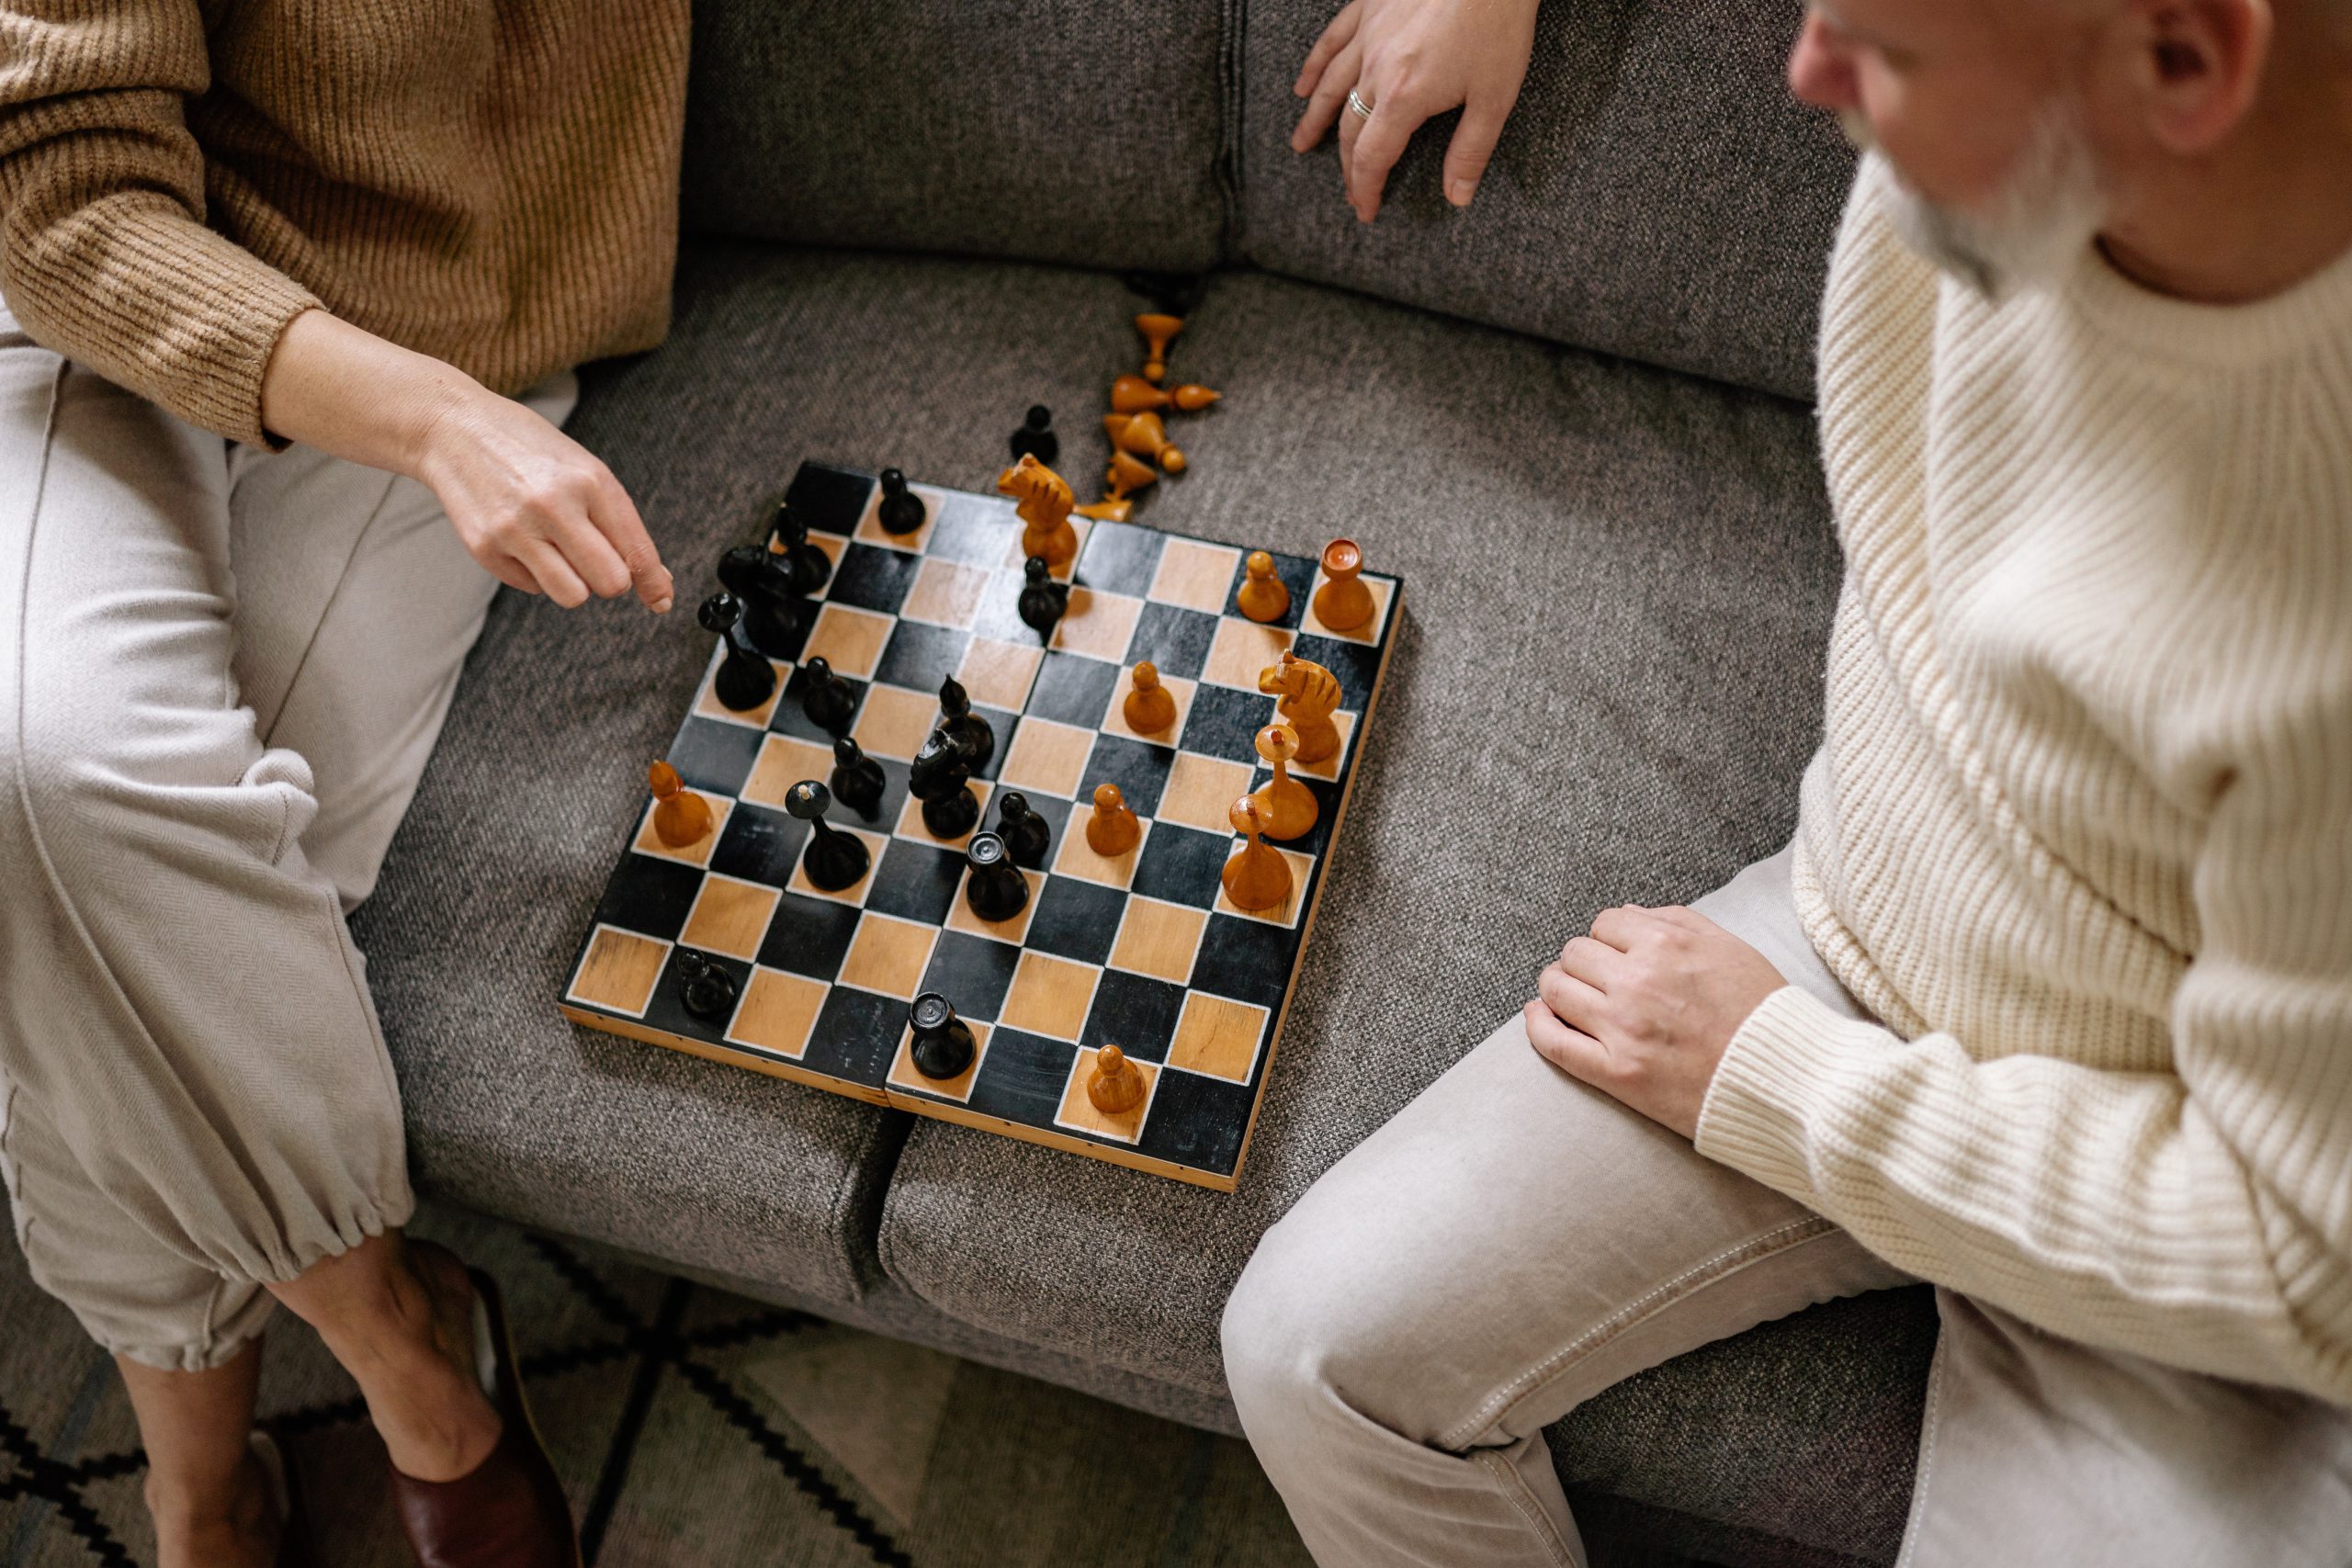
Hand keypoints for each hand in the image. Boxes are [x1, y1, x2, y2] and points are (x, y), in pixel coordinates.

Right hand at [258, 308, 672, 611]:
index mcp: (589, 480)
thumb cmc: (529, 449)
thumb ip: (621, 524)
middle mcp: (554, 505)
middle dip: (610, 580)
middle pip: (610, 583)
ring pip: (573, 596)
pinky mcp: (484, 546)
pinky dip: (535, 573)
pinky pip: (533, 588)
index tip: (659, 599)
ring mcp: (516, 528)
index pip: (636, 552)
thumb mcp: (585, 469)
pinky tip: (523, 539)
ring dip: (574, 583)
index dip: (653, 583)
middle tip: (595, 559)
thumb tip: (657, 586)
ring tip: (559, 552)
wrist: (454, 429)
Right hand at [1290, 0, 1541, 222]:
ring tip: (1302, 144)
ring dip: (1315, 121)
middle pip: (1349, 128)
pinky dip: (1314, 67)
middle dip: (1347, 166)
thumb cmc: (1497, 25)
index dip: (1366, 189)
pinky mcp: (1369, 8)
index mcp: (1404, 98)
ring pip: (1330, 87)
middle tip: (1350, 189)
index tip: (1366, 211)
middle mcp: (1376, 69)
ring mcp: (1368, 36)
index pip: (1372, 157)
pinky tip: (1303, 87)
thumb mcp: (1495, 97)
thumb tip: (1457, 197)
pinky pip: (1331, 42)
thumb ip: (1471, 151)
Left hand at [1522, 904, 1787, 1138]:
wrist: (1788, 1081)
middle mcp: (1639, 981)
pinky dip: (1538, 1026)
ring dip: (1557, 989)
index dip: (1608, 939)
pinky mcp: (1618, 1073)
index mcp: (1667, 944)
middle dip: (1582, 963)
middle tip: (1594, 979)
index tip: (1615, 955)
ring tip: (1568, 997)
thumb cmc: (1763, 1013)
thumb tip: (1625, 914)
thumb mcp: (1729, 947)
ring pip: (1556, 991)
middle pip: (1574, 954)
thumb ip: (1675, 921)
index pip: (1605, 924)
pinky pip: (1555, 1043)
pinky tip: (1539, 1017)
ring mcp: (1624, 1028)